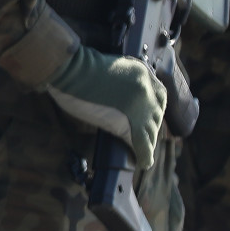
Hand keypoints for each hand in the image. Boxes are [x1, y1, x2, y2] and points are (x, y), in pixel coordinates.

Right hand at [46, 46, 167, 167]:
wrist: (71, 72)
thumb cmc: (80, 68)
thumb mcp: (112, 69)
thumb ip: (125, 82)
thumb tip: (124, 102)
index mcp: (144, 74)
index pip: (158, 99)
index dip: (150, 112)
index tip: (142, 120)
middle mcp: (148, 90)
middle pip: (155, 118)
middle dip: (148, 129)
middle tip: (138, 136)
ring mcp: (143, 108)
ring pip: (151, 133)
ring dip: (144, 142)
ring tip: (138, 151)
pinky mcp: (134, 125)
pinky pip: (144, 146)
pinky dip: (143, 156)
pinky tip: (141, 162)